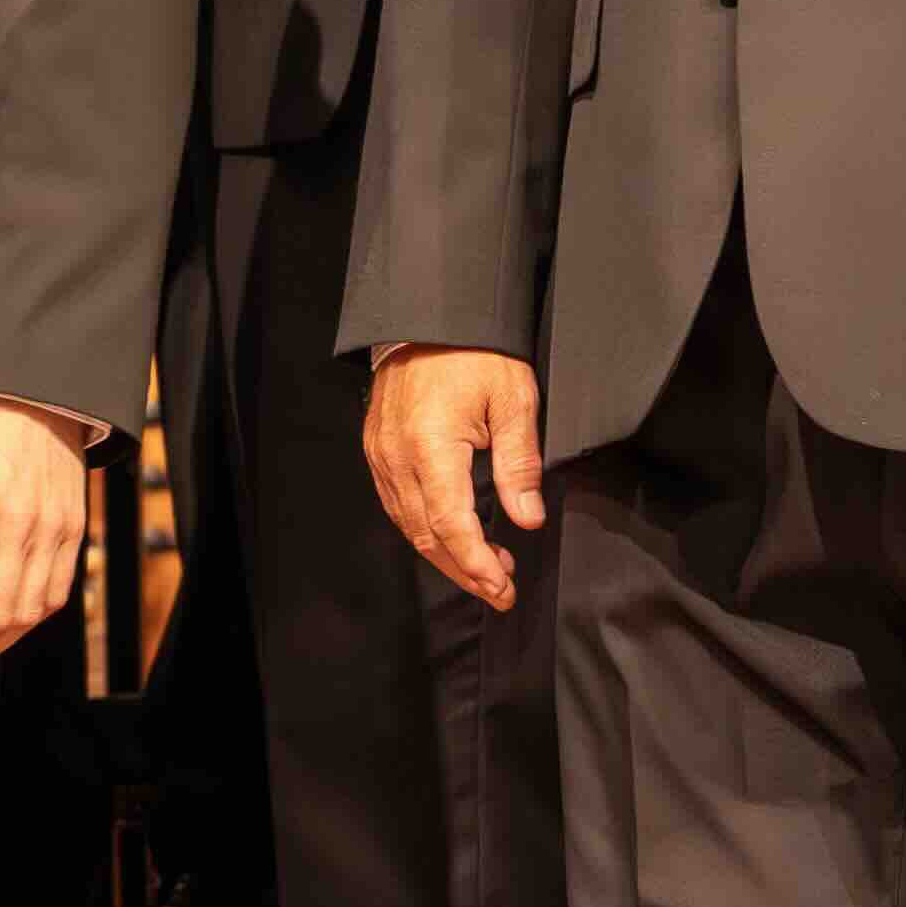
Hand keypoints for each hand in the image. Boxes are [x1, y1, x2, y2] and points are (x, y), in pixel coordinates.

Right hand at [362, 344, 545, 610]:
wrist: (429, 315)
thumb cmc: (474, 351)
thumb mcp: (514, 400)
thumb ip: (520, 463)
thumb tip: (528, 518)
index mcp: (431, 446)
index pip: (452, 525)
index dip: (477, 563)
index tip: (502, 587)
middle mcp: (397, 457)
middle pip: (427, 536)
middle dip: (464, 571)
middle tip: (500, 591)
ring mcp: (381, 455)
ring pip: (409, 525)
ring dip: (446, 555)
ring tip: (486, 569)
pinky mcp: (377, 449)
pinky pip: (398, 504)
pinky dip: (425, 530)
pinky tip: (452, 537)